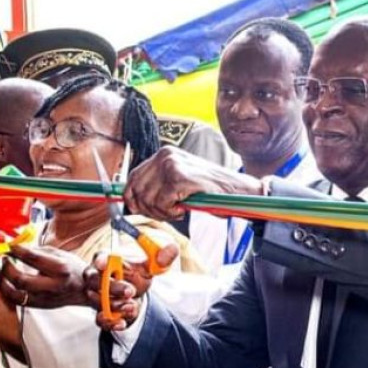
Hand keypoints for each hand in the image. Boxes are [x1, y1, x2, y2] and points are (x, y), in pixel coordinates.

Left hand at [0, 244, 88, 308]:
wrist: (83, 289)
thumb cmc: (72, 269)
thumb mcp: (59, 254)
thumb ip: (37, 251)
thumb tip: (17, 247)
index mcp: (60, 269)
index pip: (32, 258)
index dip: (17, 250)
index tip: (11, 246)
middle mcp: (53, 286)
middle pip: (21, 280)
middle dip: (7, 268)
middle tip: (5, 259)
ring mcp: (46, 299)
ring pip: (16, 294)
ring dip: (4, 281)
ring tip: (2, 271)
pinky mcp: (40, 306)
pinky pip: (17, 301)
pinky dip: (8, 291)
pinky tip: (7, 282)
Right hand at [83, 243, 179, 330]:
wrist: (136, 296)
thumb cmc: (138, 275)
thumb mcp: (152, 265)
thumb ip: (163, 256)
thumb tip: (166, 255)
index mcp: (107, 259)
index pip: (99, 256)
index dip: (100, 260)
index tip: (104, 264)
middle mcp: (96, 276)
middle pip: (94, 280)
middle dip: (113, 287)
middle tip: (131, 291)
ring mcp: (95, 295)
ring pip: (96, 300)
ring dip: (115, 305)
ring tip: (132, 305)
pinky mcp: (99, 312)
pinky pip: (99, 319)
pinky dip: (110, 322)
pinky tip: (122, 322)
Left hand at [124, 146, 260, 220]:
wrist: (236, 190)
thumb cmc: (208, 190)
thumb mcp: (178, 183)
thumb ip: (157, 186)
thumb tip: (132, 200)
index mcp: (163, 155)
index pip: (133, 177)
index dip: (132, 198)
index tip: (138, 210)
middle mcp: (164, 155)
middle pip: (136, 190)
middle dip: (147, 209)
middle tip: (165, 213)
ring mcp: (171, 165)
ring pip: (148, 199)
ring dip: (161, 212)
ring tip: (178, 209)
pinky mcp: (179, 178)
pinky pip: (162, 203)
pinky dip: (171, 212)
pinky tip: (183, 208)